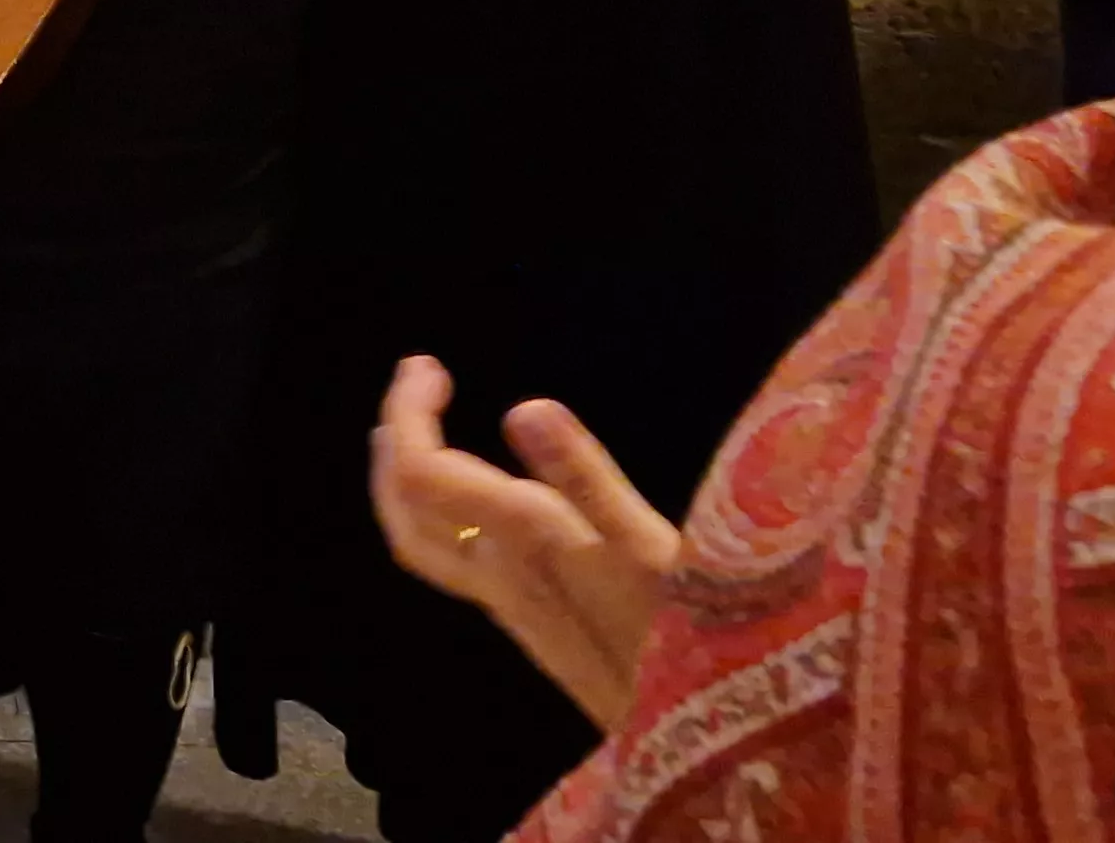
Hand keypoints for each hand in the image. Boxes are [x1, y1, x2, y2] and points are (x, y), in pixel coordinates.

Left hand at [370, 356, 675, 730]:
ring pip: (427, 546)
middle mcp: (505, 584)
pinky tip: (480, 501)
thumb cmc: (701, 640)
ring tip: (424, 429)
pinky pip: (460, 565)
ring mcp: (518, 613)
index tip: (426, 365)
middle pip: (407, 517)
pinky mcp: (542, 631)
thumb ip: (588, 480)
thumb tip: (523, 407)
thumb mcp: (659, 552)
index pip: (424, 476)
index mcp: (526, 549)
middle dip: (393, 444)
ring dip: (410, 481)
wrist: (721, 749)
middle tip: (416, 383)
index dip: (408, 415)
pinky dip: (445, 513)